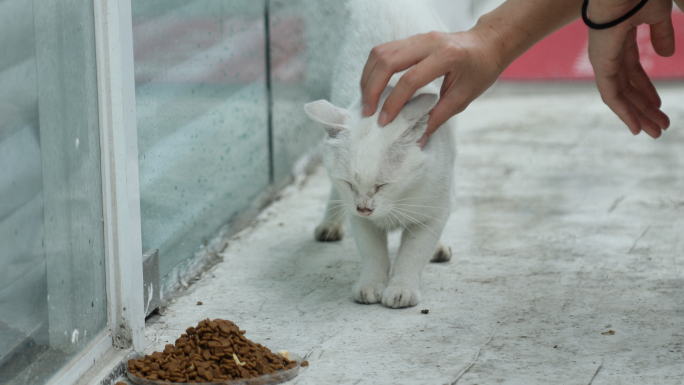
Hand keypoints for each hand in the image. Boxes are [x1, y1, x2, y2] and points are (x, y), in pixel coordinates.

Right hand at [360, 30, 505, 136]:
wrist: (488, 43)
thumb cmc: (480, 70)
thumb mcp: (463, 97)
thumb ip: (438, 117)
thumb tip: (417, 140)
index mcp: (447, 56)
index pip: (410, 79)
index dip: (394, 102)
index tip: (384, 121)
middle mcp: (429, 42)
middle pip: (388, 61)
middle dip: (372, 88)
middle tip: (368, 112)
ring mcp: (419, 37)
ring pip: (381, 52)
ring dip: (368, 77)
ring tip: (367, 100)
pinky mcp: (412, 38)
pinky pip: (384, 50)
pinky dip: (374, 69)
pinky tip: (372, 86)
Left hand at [588, 0, 674, 137]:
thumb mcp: (657, 14)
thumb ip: (661, 35)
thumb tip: (667, 55)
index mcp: (620, 37)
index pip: (632, 70)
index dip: (646, 89)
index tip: (658, 106)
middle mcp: (608, 51)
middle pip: (626, 86)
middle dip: (644, 107)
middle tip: (660, 126)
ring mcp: (603, 58)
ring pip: (619, 94)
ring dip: (637, 114)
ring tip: (655, 132)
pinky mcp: (601, 64)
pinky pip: (610, 93)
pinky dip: (622, 111)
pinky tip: (636, 126)